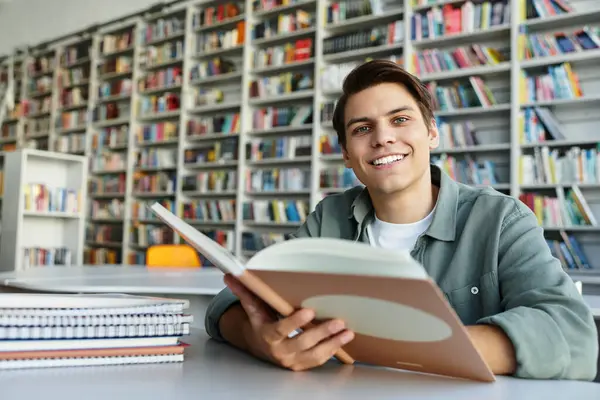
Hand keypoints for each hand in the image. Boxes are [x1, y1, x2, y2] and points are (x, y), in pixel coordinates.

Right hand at [224, 274, 354, 370]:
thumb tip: (231, 275)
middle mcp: (280, 350)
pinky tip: (343, 340)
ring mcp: (292, 360)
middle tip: (338, 321)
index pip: (281, 330)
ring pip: (314, 355)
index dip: (295, 322)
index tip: (309, 311)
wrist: (260, 345)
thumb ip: (244, 291)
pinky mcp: (302, 365)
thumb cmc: (260, 323)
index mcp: (267, 335)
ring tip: (346, 331)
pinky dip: (333, 351)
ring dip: (332, 344)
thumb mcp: (252, 308)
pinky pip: (318, 361)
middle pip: (302, 343)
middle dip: (321, 333)